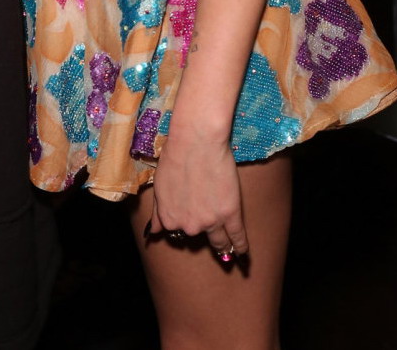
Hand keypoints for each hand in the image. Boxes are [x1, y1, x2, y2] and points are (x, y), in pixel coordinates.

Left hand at [148, 132, 247, 259]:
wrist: (196, 141)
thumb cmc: (174, 156)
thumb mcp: (160, 186)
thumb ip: (158, 212)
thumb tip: (154, 232)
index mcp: (170, 219)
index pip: (177, 230)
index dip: (184, 221)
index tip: (190, 218)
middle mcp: (189, 226)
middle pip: (197, 235)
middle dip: (201, 230)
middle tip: (208, 231)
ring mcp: (211, 222)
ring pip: (219, 242)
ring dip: (223, 247)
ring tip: (227, 253)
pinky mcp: (231, 213)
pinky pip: (237, 236)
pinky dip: (240, 246)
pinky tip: (243, 253)